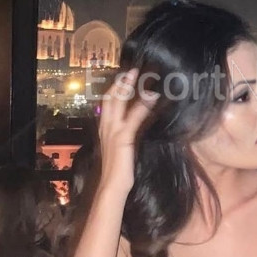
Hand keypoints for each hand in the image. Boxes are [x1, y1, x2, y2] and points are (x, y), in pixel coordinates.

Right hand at [97, 69, 154, 195]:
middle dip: (120, 83)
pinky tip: (151, 97)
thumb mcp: (121, 149)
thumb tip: (133, 126)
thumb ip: (125, 136)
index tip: (122, 78)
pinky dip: (142, 106)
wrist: (112, 187)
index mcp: (105, 130)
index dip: (114, 90)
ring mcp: (113, 132)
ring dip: (129, 87)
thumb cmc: (118, 171)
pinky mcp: (123, 138)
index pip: (107, 105)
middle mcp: (106, 128)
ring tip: (138, 75)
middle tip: (131, 70)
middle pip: (110, 99)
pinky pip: (133, 118)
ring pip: (118, 103)